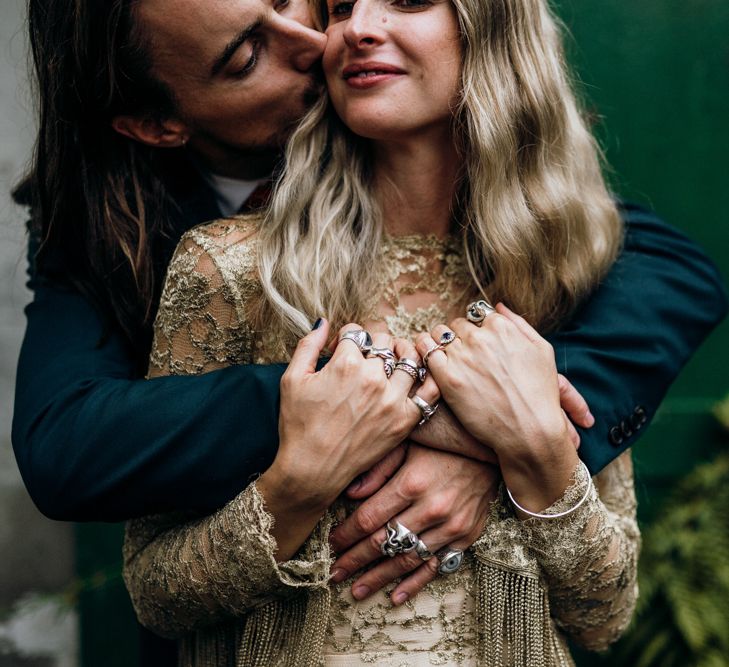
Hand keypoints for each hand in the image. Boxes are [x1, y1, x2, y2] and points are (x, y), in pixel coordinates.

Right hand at [263, 321, 438, 510]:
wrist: (312, 469)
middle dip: (372, 344)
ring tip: (392, 361)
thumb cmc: (298, 425)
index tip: (341, 349)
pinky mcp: (405, 420)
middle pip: (383, 341)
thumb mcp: (292, 379)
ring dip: (401, 353)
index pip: (356, 332)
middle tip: (365, 357)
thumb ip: (308, 345)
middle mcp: (373, 377)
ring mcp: (392, 399)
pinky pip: (430, 390)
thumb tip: (324, 322)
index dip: (347, 337)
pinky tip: (415, 377)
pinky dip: (428, 378)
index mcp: (346, 363)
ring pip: (409, 358)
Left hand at [328, 444, 497, 605]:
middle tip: (334, 573)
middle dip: (354, 560)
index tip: (331, 544)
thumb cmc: (442, 444)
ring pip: (406, 560)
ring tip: (356, 591)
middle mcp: (431, 509)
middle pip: (383, 543)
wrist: (491, 451)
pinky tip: (395, 597)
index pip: (369, 518)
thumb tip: (350, 493)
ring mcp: (450, 527)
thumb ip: (379, 467)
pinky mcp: (465, 537)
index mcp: (412, 484)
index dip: (346, 534)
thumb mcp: (408, 443)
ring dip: (378, 578)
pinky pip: (436, 566)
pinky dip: (415, 584)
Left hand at [416, 304, 578, 511]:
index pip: (477, 315)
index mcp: (501, 327)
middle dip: (457, 338)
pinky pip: (424, 351)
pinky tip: (428, 363)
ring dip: (439, 343)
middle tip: (461, 357)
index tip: (476, 345)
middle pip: (456, 325)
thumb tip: (497, 306)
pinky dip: (422, 352)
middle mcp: (480, 338)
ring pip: (438, 335)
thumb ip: (519, 324)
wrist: (530, 431)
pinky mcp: (447, 377)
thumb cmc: (540, 394)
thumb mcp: (542, 350)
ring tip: (444, 360)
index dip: (476, 330)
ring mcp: (462, 357)